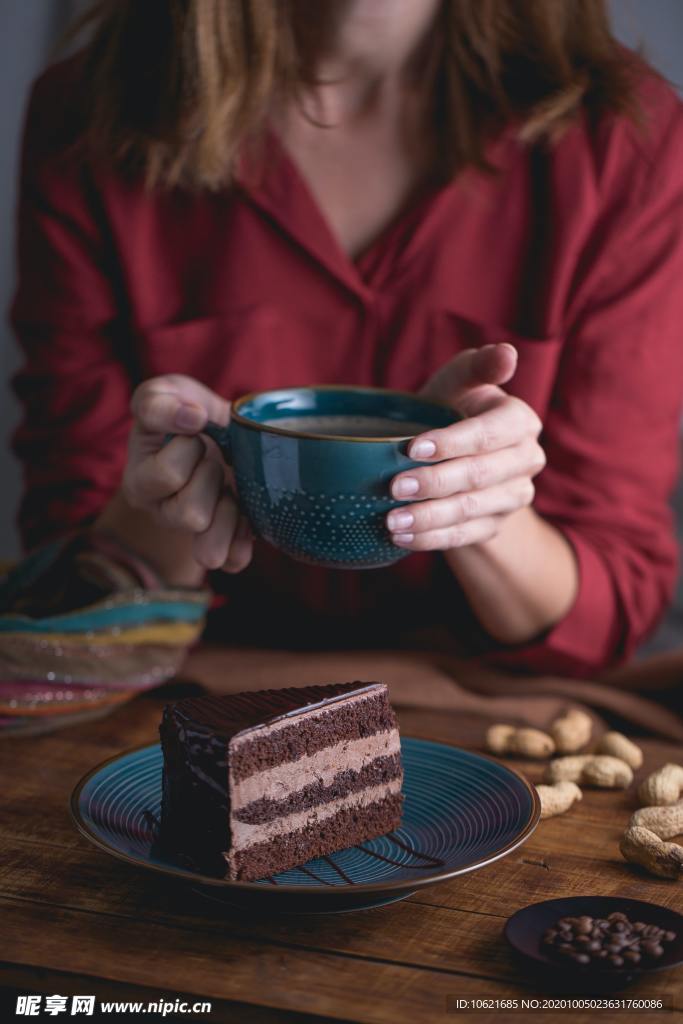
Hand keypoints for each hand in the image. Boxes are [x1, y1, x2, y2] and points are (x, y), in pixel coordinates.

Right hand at [122, 374, 252, 571]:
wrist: (219, 432)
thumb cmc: (186, 415)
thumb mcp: (165, 393)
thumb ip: (159, 401)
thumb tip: (191, 418)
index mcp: (142, 482)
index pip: (168, 474)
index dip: (190, 446)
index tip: (196, 431)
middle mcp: (162, 515)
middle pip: (190, 514)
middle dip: (213, 477)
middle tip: (214, 458)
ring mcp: (193, 536)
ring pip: (210, 551)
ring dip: (230, 513)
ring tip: (229, 488)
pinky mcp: (223, 547)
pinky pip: (234, 561)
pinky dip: (245, 539)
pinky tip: (246, 511)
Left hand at [386, 344, 545, 550]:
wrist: (451, 453)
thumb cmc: (451, 407)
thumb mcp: (460, 381)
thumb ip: (479, 366)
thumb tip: (508, 354)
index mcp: (520, 422)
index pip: (489, 434)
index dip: (452, 442)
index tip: (412, 447)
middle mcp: (525, 461)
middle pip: (479, 476)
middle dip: (435, 483)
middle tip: (394, 487)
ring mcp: (512, 497)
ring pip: (471, 511)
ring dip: (429, 518)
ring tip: (392, 520)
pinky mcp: (493, 526)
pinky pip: (463, 537)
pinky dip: (430, 538)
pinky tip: (400, 537)